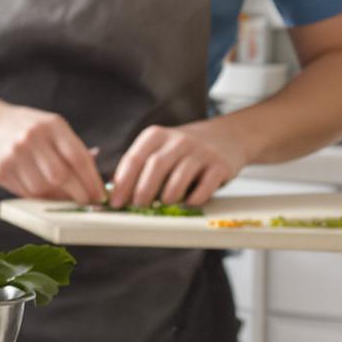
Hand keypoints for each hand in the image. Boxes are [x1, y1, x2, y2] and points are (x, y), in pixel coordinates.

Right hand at [0, 99, 104, 202]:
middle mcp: (31, 138)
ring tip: (64, 197)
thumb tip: (95, 181)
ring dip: (58, 198)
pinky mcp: (0, 170)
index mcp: (51, 125)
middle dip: (78, 194)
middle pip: (62, 176)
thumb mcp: (51, 127)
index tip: (100, 195)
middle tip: (86, 202)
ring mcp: (13, 155)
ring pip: (43, 188)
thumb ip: (72, 149)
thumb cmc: (25, 126)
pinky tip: (45, 193)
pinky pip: (26, 192)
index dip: (92, 181)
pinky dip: (39, 197)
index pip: (78, 158)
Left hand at [109, 120, 250, 208]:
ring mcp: (201, 152)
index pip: (134, 159)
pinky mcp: (220, 165)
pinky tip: (187, 203)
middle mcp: (179, 141)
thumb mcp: (159, 148)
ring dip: (168, 195)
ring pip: (179, 176)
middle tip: (138, 206)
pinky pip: (205, 186)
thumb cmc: (183, 149)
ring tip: (163, 203)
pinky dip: (193, 199)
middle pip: (155, 166)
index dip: (123, 182)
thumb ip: (139, 166)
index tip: (115, 202)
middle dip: (143, 190)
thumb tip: (115, 192)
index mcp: (156, 136)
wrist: (226, 136)